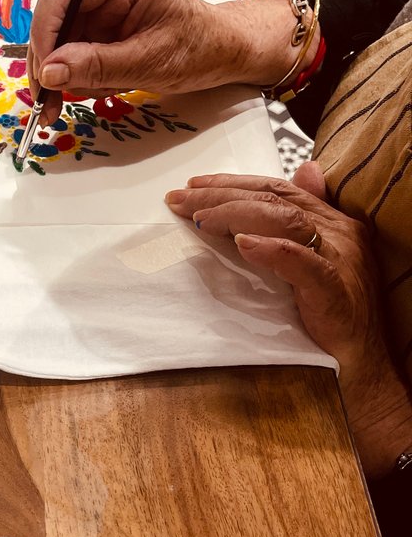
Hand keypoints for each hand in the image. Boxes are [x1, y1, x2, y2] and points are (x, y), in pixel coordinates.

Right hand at [27, 0, 298, 124]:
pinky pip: (69, 42)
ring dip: (58, 70)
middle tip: (46, 98)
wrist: (221, 51)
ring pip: (58, 31)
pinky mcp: (99, 17)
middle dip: (48, 56)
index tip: (42, 69)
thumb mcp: (149, 63)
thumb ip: (97, 66)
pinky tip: (85, 88)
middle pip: (55, 10)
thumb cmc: (199, 49)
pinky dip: (70, 72)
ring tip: (76, 97)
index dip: (45, 27)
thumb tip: (49, 72)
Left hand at [166, 162, 411, 475]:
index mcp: (331, 222)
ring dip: (234, 214)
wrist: (359, 367)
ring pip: (282, 220)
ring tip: (199, 220)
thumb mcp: (312, 261)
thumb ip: (300, 221)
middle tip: (178, 200)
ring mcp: (338, 258)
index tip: (192, 186)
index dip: (232, 184)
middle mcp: (338, 232)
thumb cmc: (331, 317)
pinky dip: (270, 249)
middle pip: (272, 199)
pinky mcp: (333, 288)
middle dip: (220, 195)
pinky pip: (301, 261)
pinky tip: (242, 244)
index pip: (276, 188)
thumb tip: (303, 170)